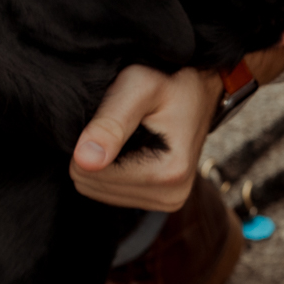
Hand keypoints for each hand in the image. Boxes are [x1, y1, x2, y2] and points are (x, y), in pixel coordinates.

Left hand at [71, 65, 223, 210]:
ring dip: (102, 162)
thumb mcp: (137, 88)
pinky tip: (131, 149)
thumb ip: (110, 124)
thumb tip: (84, 160)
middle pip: (91, 184)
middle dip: (94, 153)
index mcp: (168, 172)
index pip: (89, 173)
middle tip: (120, 125)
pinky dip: (112, 170)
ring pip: (97, 190)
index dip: (88, 141)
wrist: (200, 91)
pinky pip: (111, 193)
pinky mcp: (163, 202)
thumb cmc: (168, 81)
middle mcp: (172, 196)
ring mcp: (169, 202)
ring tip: (127, 135)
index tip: (112, 117)